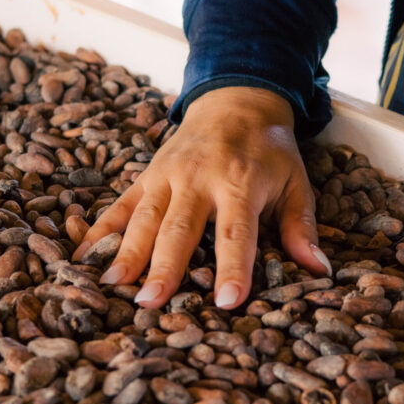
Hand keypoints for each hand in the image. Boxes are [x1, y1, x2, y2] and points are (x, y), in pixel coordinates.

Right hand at [73, 86, 331, 308]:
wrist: (235, 101)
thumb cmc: (269, 151)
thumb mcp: (295, 182)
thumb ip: (301, 227)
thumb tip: (320, 270)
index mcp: (239, 184)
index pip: (236, 231)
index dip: (233, 267)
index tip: (227, 301)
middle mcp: (199, 180)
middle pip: (179, 228)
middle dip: (164, 266)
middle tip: (150, 302)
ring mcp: (167, 177)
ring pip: (144, 218)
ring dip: (127, 252)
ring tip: (113, 286)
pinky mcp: (146, 176)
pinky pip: (120, 205)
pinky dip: (99, 229)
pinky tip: (83, 258)